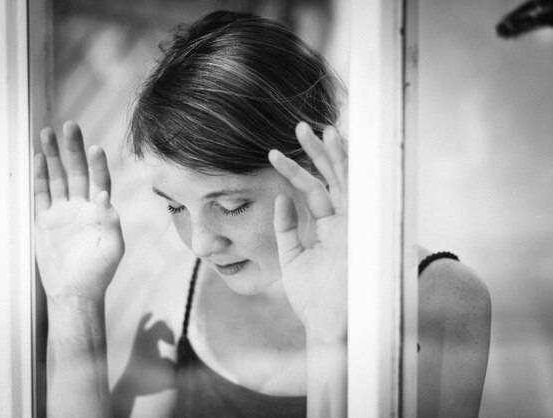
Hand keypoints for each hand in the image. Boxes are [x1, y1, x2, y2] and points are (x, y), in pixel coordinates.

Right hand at [35, 121, 124, 300]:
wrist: (75, 293)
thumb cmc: (99, 273)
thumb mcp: (113, 250)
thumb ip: (111, 223)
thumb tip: (105, 197)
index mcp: (100, 211)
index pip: (100, 180)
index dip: (98, 164)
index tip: (95, 147)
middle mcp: (82, 206)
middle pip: (77, 171)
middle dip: (73, 149)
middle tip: (70, 125)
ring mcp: (62, 211)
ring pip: (57, 178)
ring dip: (52, 156)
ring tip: (48, 132)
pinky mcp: (45, 220)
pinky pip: (41, 194)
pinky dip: (39, 177)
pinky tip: (38, 158)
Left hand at [268, 122, 346, 342]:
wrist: (329, 327)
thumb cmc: (313, 300)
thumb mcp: (293, 258)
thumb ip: (287, 228)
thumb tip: (280, 200)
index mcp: (330, 229)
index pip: (314, 191)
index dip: (296, 170)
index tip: (274, 154)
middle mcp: (344, 222)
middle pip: (332, 178)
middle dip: (317, 152)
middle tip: (301, 127)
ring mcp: (355, 224)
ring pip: (346, 180)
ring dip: (333, 154)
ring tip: (317, 129)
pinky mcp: (362, 229)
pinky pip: (354, 193)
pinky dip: (346, 171)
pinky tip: (337, 148)